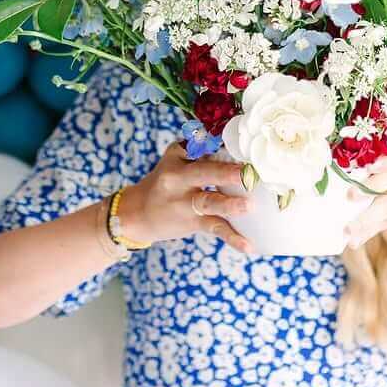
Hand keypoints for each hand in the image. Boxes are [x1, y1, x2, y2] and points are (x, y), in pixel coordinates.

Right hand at [115, 141, 253, 255]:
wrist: (137, 214)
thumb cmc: (164, 181)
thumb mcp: (173, 160)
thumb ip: (198, 149)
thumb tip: (230, 140)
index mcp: (176, 162)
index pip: (199, 151)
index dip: (219, 148)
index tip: (242, 147)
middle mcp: (179, 182)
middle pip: (203, 174)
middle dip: (225, 173)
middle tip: (246, 172)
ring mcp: (186, 205)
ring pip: (209, 204)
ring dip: (229, 205)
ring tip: (249, 206)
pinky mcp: (193, 223)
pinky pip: (215, 229)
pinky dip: (232, 238)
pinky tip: (249, 246)